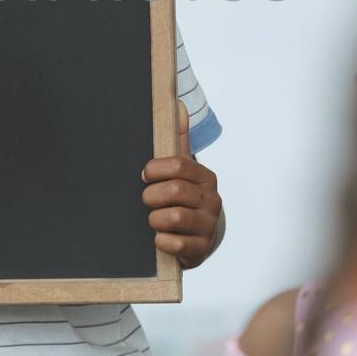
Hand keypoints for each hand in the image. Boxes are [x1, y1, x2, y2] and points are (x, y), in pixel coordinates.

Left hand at [142, 101, 222, 269]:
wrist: (201, 237)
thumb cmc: (185, 198)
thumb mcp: (183, 171)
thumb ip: (179, 140)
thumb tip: (178, 105)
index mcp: (206, 178)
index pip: (179, 165)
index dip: (155, 169)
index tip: (144, 175)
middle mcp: (212, 201)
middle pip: (173, 191)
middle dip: (151, 196)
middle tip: (146, 200)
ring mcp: (207, 226)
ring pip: (172, 217)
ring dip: (153, 219)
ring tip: (152, 219)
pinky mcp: (200, 250)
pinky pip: (174, 243)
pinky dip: (160, 241)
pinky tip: (159, 238)